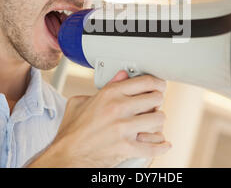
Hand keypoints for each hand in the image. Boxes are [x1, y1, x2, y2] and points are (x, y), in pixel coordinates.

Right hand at [27, 71, 170, 166]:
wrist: (66, 155)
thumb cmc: (72, 130)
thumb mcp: (82, 101)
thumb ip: (105, 87)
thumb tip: (122, 76)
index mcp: (109, 94)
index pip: (144, 81)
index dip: (156, 82)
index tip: (159, 86)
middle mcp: (118, 108)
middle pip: (156, 98)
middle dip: (158, 101)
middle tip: (155, 104)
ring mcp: (123, 128)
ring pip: (158, 120)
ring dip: (158, 122)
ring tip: (153, 123)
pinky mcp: (126, 148)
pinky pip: (153, 146)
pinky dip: (161, 146)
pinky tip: (164, 143)